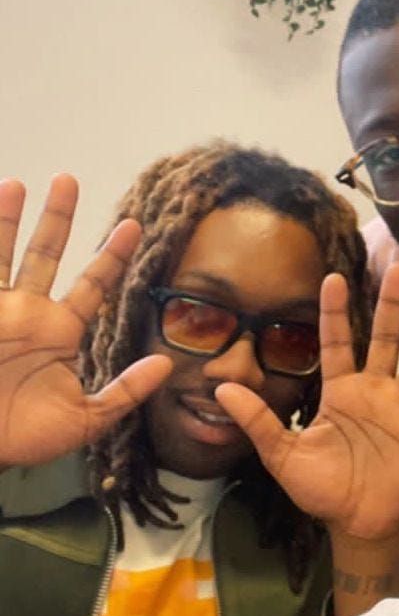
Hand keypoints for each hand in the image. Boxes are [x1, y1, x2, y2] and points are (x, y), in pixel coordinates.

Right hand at [0, 175, 170, 465]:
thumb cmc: (28, 437)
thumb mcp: (86, 419)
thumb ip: (126, 392)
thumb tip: (166, 364)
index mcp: (61, 332)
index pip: (93, 284)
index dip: (111, 256)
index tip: (134, 226)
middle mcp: (30, 313)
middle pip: (47, 254)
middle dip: (57, 218)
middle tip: (69, 179)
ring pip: (5, 253)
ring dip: (10, 219)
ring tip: (19, 183)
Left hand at [215, 260, 398, 539]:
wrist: (357, 523)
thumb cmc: (320, 488)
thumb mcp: (282, 455)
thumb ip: (258, 421)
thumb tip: (220, 390)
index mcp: (341, 391)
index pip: (338, 342)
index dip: (336, 312)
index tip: (334, 277)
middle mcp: (376, 390)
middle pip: (387, 338)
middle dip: (394, 304)